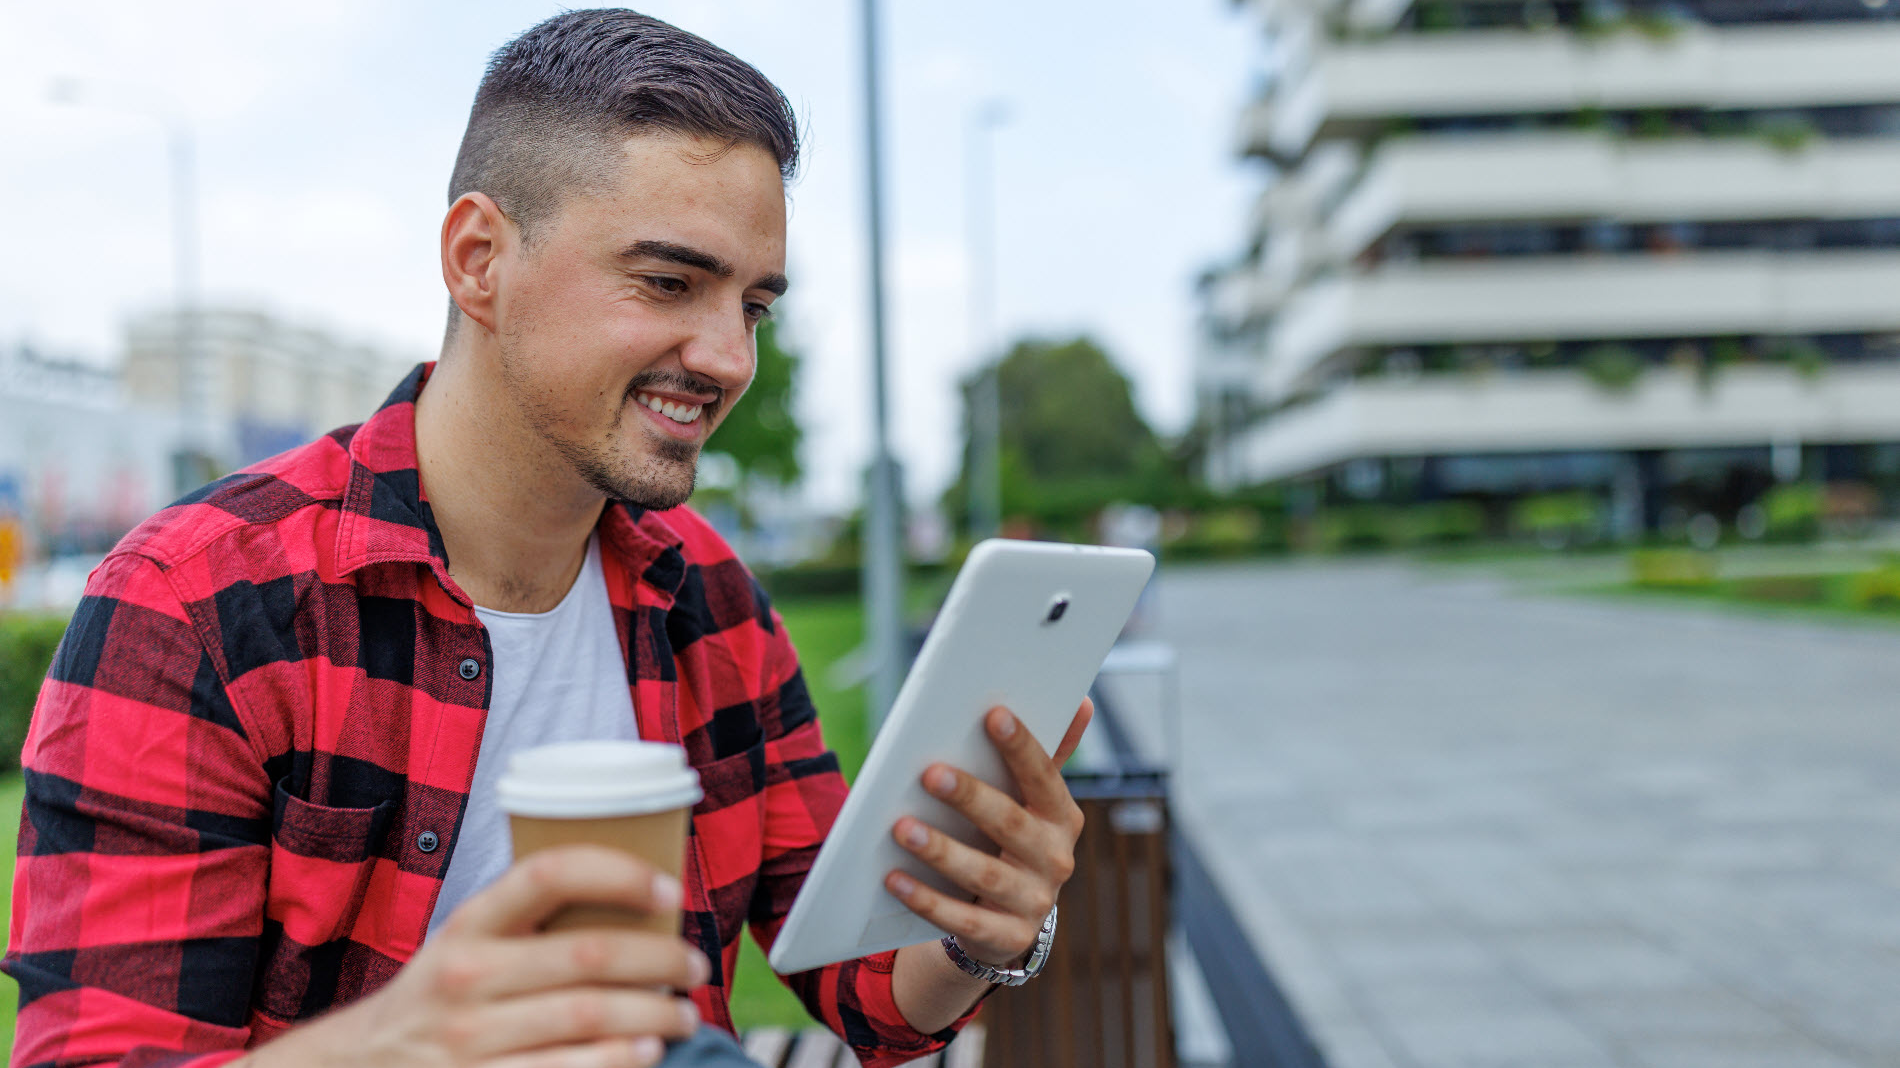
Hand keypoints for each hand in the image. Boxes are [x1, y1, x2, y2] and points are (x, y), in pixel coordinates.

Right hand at [243, 845, 707, 1067]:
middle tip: (696, 966)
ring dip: (655, 1015)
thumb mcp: (468, 944)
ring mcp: (469, 1040)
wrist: (359, 1066)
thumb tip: (643, 907)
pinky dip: (619, 1062)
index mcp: (469, 924)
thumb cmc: (441, 998)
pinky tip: (645, 1053)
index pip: (549, 873)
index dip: (620, 873)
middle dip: (662, 959)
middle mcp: (465, 977)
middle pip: (588, 957)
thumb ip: (532, 924)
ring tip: (681, 1015)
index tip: (670, 889)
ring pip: (589, 1019)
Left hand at [885, 699, 1091, 966]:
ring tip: (900, 827)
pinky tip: (894, 879)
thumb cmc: (1010, 841)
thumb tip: (1082, 703)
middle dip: (970, 797)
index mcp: (1062, 816)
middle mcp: (1056, 859)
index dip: (1021, 746)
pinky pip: (963, 919)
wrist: (1008, 919)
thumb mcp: (1029, 803)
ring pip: (984, 873)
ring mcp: (1034, 902)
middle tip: (930, 773)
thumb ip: (1045, 756)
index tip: (993, 715)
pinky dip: (927, 900)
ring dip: (940, 850)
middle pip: (1010, 823)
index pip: (1043, 776)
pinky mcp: (1008, 938)